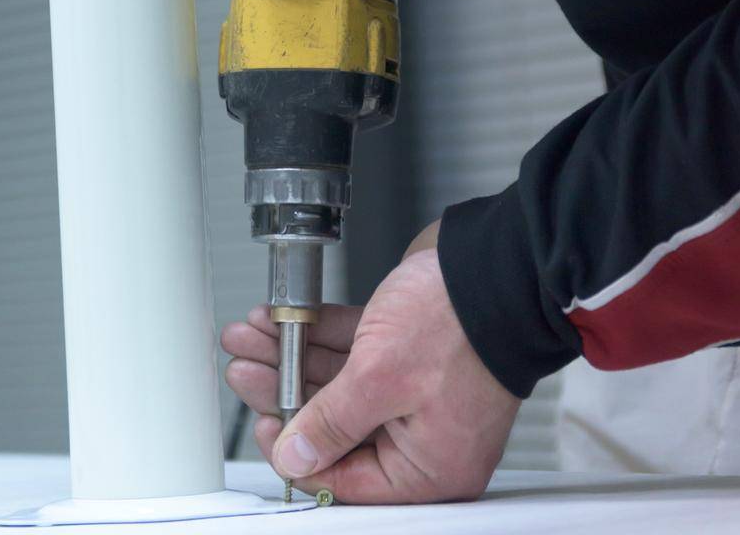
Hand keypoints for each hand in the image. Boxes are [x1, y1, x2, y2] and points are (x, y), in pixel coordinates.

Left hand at [220, 248, 519, 503]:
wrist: (494, 262)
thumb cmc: (460, 326)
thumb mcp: (381, 380)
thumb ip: (333, 423)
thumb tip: (294, 455)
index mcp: (428, 466)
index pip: (346, 477)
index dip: (297, 450)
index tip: (263, 423)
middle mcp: (421, 433)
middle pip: (335, 425)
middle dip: (282, 391)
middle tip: (245, 369)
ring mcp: (414, 387)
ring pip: (337, 381)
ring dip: (291, 358)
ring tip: (251, 337)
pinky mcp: (406, 347)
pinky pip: (352, 350)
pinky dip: (318, 335)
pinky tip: (284, 321)